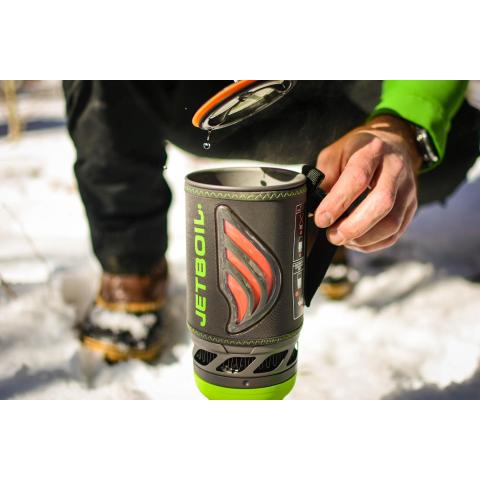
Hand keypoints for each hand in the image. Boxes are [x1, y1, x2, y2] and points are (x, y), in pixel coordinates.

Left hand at [314, 115, 421, 252]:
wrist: (393, 144)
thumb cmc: (359, 150)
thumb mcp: (335, 153)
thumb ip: (325, 176)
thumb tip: (317, 204)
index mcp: (372, 151)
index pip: (358, 178)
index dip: (338, 202)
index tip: (322, 219)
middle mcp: (395, 169)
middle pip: (382, 203)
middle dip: (354, 226)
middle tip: (333, 235)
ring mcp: (408, 189)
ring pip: (392, 223)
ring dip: (363, 238)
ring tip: (342, 238)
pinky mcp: (411, 207)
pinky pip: (395, 234)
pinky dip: (372, 244)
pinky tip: (355, 240)